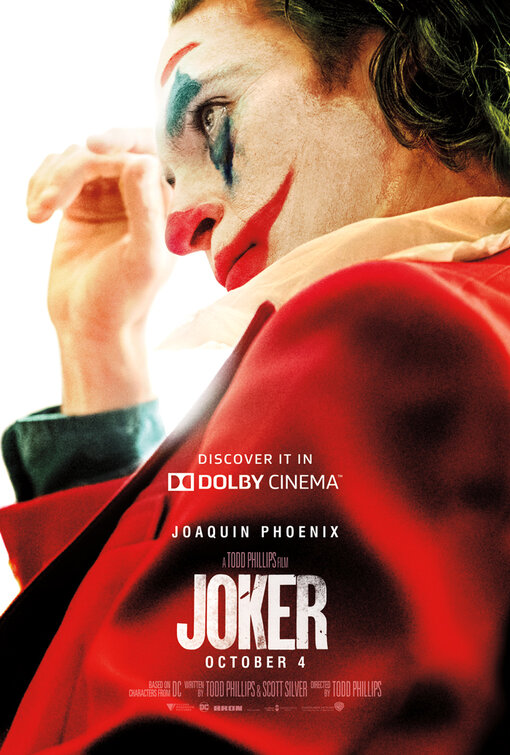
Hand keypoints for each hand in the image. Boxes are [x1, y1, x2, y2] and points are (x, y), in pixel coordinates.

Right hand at [27, 129, 173, 413]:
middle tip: (51, 201)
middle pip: (107, 149)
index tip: (92, 146)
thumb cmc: (122, 300)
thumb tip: (139, 161)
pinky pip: (57, 171)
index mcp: (168, 204)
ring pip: (77, 157)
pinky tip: (35, 212)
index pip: (152, 150)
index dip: (123, 138)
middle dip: (74, 167)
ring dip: (51, 178)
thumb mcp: (141, 259)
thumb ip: (146, 211)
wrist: (88, 326)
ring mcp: (108, 197)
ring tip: (38, 213)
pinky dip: (40, 183)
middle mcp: (141, 195)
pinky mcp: (80, 204)